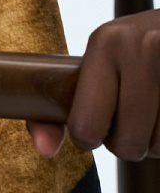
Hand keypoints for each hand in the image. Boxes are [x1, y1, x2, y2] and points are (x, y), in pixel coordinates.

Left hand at [29, 9, 159, 159]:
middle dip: (127, 143)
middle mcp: (143, 47)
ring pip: (158, 148)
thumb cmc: (131, 52)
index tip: (97, 122)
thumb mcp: (97, 63)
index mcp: (106, 42)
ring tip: (153, 108)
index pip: (86, 125)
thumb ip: (56, 109)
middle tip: (129, 116)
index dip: (90, 137)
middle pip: (127, 145)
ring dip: (155, 140)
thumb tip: (44, 150)